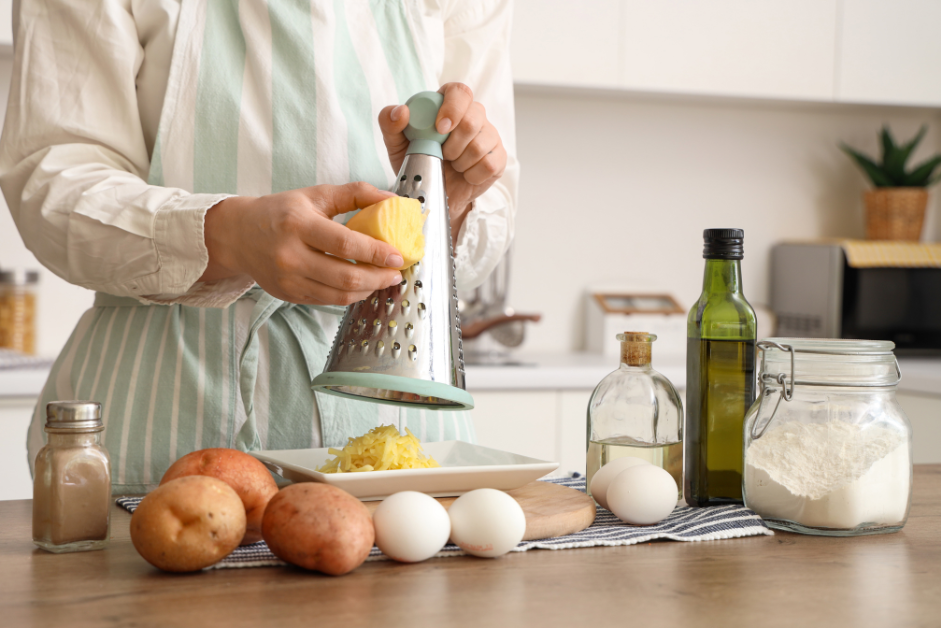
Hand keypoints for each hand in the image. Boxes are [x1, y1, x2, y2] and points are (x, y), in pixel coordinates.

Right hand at [200, 183, 404, 305]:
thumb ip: (355, 194)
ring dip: (369, 290)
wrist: (239, 235)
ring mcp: (288, 280)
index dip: (375, 252)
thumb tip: (393, 201)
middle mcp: (290, 255)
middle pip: (345, 277)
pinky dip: (351, 296)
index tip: (397, 256)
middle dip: (379, 278)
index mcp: (298, 224)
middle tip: (396, 272)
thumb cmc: (282, 212)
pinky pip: (328, 302)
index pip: (345, 244)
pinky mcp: (289, 295)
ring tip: (384, 280)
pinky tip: (363, 286)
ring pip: (339, 295)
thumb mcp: (316, 194)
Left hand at [378, 83, 506, 239]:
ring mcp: (490, 136)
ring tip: (451, 165)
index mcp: (449, 104)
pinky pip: (489, 164)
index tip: (440, 129)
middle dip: (454, 143)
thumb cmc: (417, 162)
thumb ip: (390, 123)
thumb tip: (401, 111)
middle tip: (442, 155)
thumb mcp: (397, 144)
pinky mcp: (498, 158)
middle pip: (474, 118)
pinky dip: (471, 175)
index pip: (459, 91)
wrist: (433, 193)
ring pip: (481, 144)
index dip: (453, 108)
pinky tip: (464, 175)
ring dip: (460, 162)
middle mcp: (474, 115)